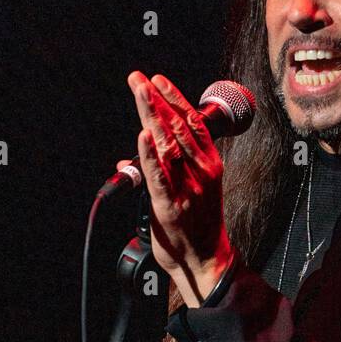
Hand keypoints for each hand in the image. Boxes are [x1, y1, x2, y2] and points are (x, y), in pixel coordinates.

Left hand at [123, 70, 233, 305]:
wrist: (205, 263)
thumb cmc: (198, 228)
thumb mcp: (190, 191)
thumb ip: (164, 170)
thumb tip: (131, 157)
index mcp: (209, 165)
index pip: (191, 123)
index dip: (173, 98)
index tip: (156, 80)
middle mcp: (200, 172)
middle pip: (177, 127)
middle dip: (156, 99)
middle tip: (138, 78)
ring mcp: (186, 188)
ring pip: (168, 145)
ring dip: (152, 115)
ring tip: (140, 91)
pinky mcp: (169, 206)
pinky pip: (159, 175)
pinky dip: (149, 154)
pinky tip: (143, 134)